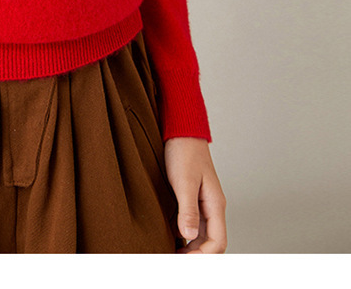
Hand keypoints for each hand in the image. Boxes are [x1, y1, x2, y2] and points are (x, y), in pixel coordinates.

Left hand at [163, 137, 226, 252]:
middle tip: (176, 260)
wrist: (182, 131)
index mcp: (216, 204)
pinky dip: (186, 235)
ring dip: (192, 248)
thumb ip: (188, 209)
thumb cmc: (184, 151)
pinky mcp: (195, 198)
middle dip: (197, 256)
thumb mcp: (184, 181)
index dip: (203, 256)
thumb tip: (189, 235)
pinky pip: (195, 224)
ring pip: (204, 235)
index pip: (218, 242)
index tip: (184, 260)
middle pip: (212, 242)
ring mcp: (205, 203)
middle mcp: (213, 207)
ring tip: (173, 253)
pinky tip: (173, 237)